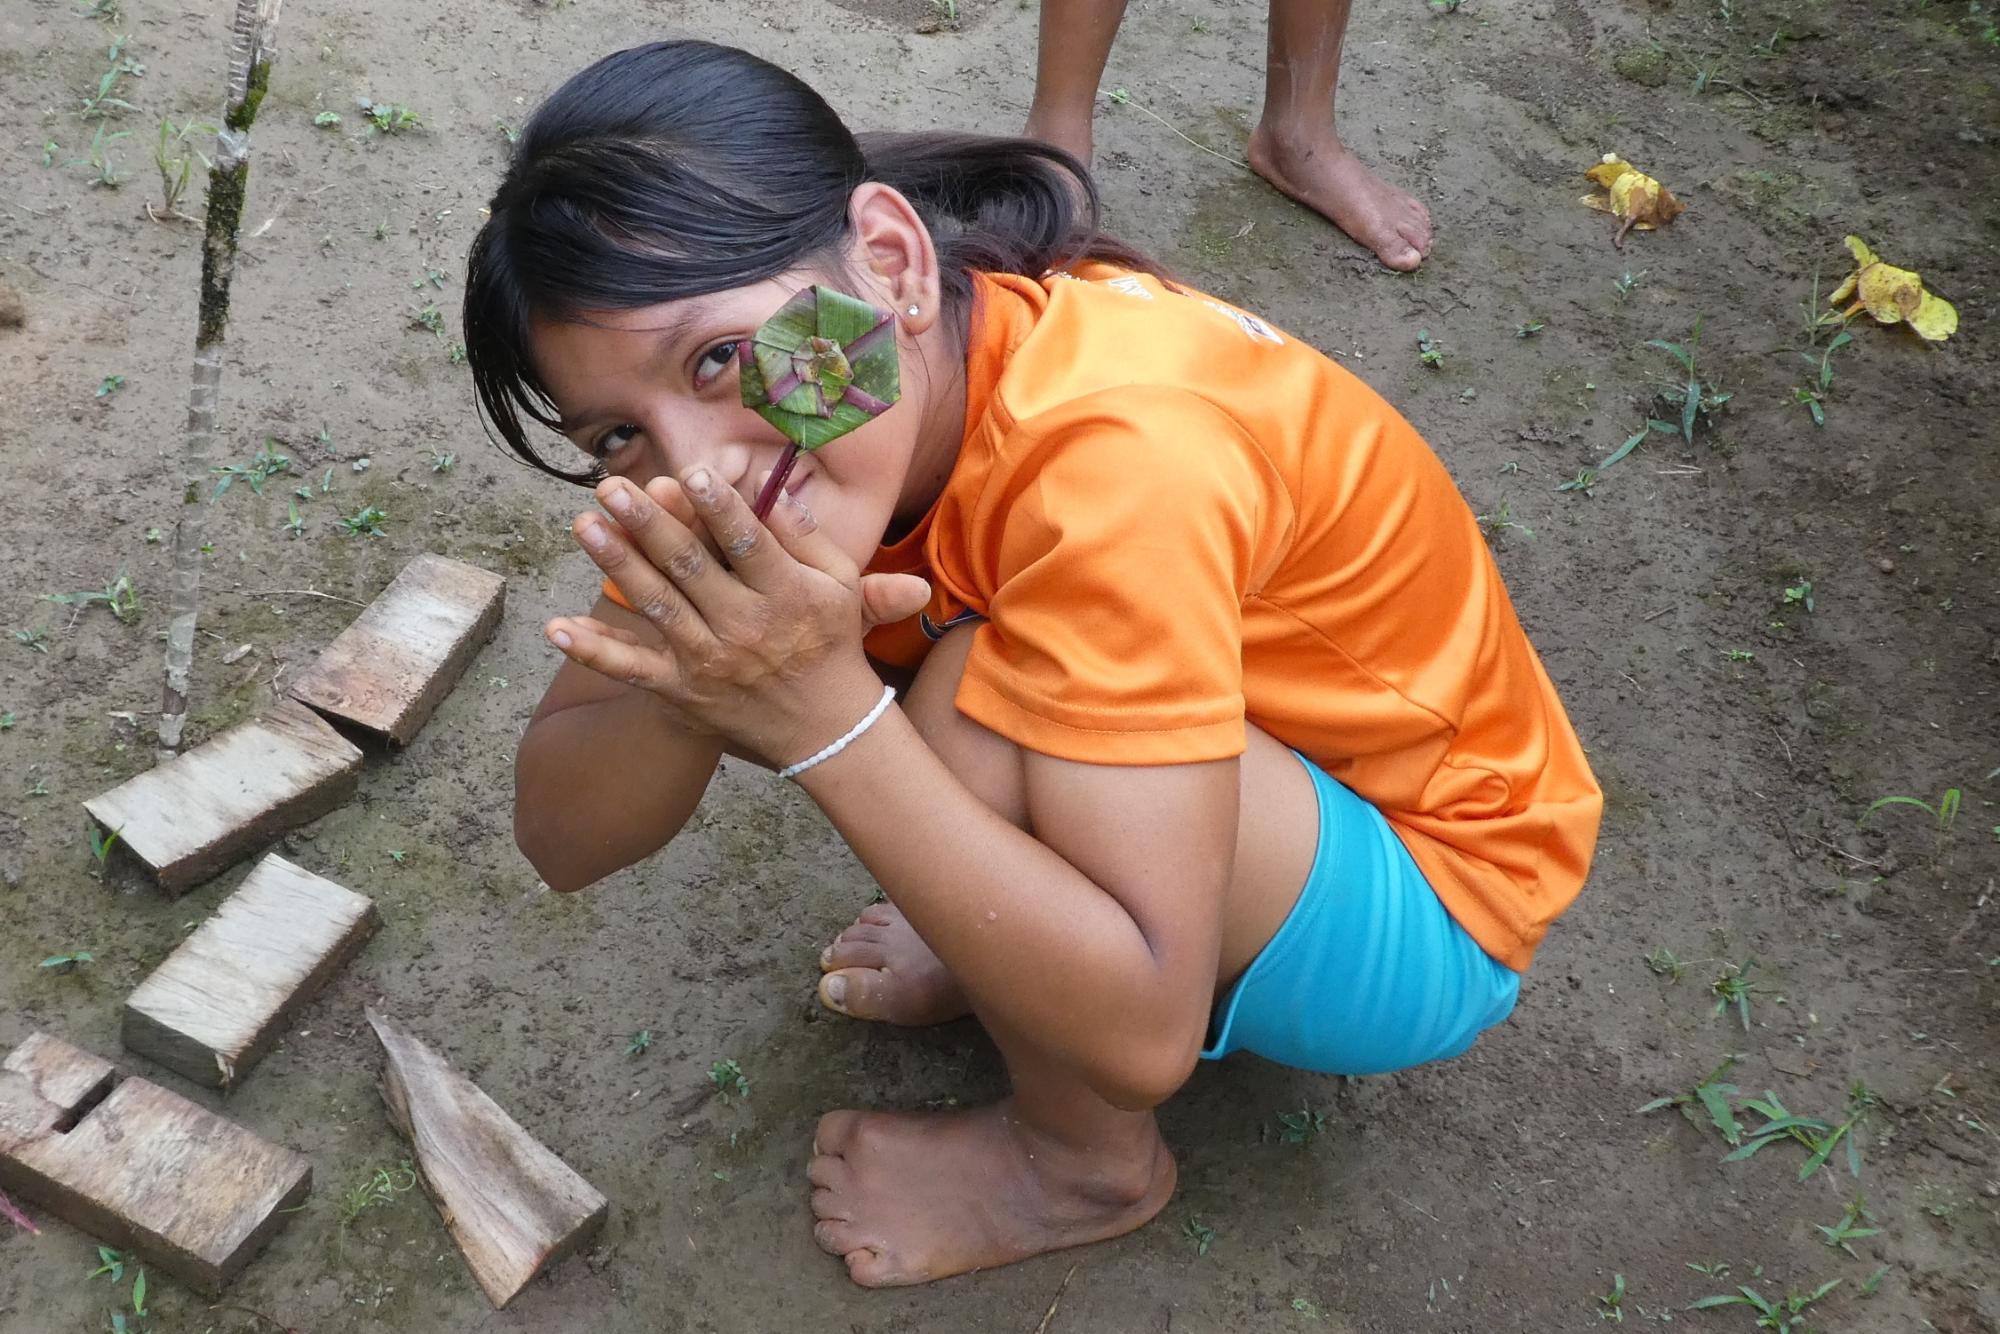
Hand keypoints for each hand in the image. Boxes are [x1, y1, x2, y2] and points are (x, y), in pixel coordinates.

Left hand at [547, 468, 924, 766]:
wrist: (824, 727)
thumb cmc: (830, 641)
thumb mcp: (838, 583)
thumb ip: (804, 535)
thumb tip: (769, 485)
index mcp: (786, 593)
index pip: (747, 542)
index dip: (718, 506)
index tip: (690, 473)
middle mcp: (745, 626)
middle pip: (689, 567)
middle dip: (649, 524)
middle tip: (613, 487)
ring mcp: (709, 660)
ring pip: (656, 604)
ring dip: (617, 563)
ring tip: (585, 525)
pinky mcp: (682, 689)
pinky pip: (631, 668)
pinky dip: (593, 650)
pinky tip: (557, 626)